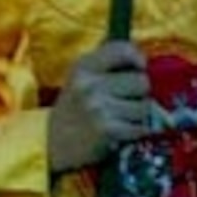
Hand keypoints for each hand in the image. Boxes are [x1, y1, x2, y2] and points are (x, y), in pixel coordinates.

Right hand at [48, 41, 153, 174]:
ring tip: (122, 118)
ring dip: (138, 115)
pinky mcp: (107, 130)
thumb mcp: (79, 78)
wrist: (52, 147)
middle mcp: (90, 84)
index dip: (137, 57)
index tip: (139, 67)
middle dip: (139, 93)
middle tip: (127, 100)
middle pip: (141, 81)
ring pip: (143, 106)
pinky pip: (140, 127)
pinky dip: (137, 131)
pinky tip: (124, 132)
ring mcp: (99, 107)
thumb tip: (135, 50)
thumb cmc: (72, 110)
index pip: (123, 50)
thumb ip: (104, 61)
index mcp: (83, 66)